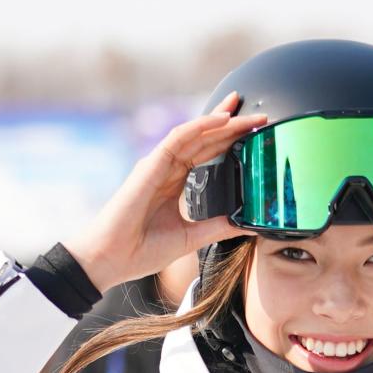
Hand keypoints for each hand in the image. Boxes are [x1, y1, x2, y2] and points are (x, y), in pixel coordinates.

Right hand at [64, 92, 265, 291]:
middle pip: (204, 138)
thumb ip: (218, 227)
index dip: (227, 139)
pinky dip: (201, 126)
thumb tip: (247, 224)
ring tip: (248, 114)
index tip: (252, 132)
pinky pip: (179, 138)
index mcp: (174, 182)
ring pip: (195, 134)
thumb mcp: (191, 237)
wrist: (111, 258)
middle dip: (231, 125)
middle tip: (260, 116)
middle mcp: (167, 168)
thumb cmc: (141, 250)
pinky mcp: (150, 165)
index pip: (206, 153)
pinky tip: (222, 120)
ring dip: (222, 121)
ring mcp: (157, 164)